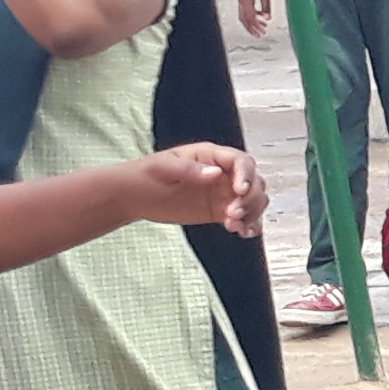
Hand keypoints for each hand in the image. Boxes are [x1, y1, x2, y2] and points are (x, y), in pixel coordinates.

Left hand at [121, 144, 260, 234]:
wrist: (133, 196)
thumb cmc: (144, 175)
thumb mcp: (162, 167)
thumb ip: (190, 169)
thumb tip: (216, 173)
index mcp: (211, 156)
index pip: (241, 162)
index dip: (247, 176)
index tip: (239, 191)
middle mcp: (223, 173)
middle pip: (254, 183)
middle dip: (249, 199)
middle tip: (232, 213)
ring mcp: (223, 193)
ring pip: (254, 201)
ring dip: (251, 214)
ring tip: (232, 226)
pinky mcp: (220, 211)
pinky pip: (244, 218)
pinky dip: (249, 226)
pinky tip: (242, 233)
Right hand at [237, 0, 273, 36]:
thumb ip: (266, 5)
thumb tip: (267, 18)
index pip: (249, 17)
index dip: (255, 27)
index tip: (261, 33)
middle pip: (244, 18)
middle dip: (252, 27)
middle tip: (260, 35)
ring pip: (245, 14)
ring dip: (253, 22)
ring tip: (262, 27)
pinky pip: (246, 8)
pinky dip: (253, 14)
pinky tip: (262, 16)